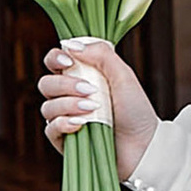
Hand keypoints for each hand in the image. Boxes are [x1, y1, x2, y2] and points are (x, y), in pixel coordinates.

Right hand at [39, 36, 156, 181]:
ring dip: (68, 105)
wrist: (144, 145)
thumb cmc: (136, 110)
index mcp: (82, 77)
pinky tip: (81, 124)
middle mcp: (70, 97)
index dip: (55, 58)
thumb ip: (101, 54)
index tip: (68, 61)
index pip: (54, 62)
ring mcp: (66, 119)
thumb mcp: (123, 76)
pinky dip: (63, 124)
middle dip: (64, 84)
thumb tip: (71, 45)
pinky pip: (50, 129)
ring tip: (92, 109)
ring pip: (48, 107)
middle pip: (46, 84)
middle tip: (90, 90)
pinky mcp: (65, 141)